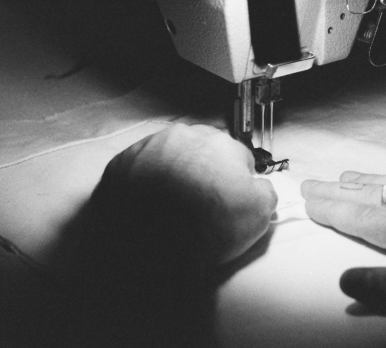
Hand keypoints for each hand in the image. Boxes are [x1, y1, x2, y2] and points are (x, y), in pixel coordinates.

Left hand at [90, 124, 276, 283]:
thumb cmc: (205, 227)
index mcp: (219, 142)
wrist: (151, 249)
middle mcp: (182, 137)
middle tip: (201, 205)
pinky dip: (144, 185)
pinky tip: (149, 208)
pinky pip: (138, 171)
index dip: (235, 181)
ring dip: (173, 176)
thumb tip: (258, 188)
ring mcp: (148, 148)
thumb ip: (265, 191)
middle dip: (202, 172)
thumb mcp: (259, 212)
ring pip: (168, 158)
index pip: (236, 156)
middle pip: (200, 152)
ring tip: (173, 209)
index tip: (228, 199)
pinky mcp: (120, 166)